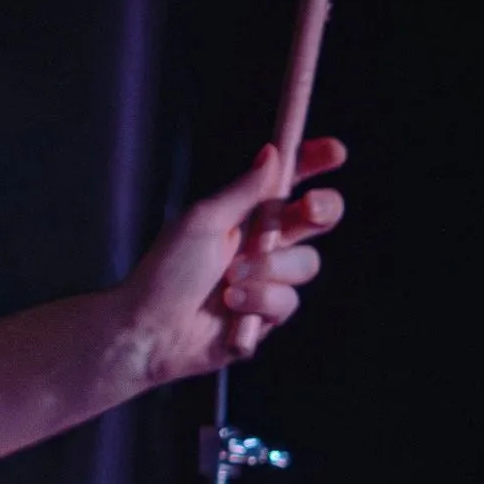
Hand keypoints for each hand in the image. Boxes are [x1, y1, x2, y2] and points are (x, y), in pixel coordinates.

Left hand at [120, 138, 346, 386]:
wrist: (148, 331)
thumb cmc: (165, 273)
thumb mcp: (202, 223)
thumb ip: (242, 191)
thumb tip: (272, 152)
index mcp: (244, 214)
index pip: (288, 182)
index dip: (314, 163)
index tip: (335, 152)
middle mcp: (262, 244)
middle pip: (318, 218)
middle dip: (323, 208)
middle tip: (308, 209)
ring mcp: (268, 280)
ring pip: (306, 263)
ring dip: (270, 268)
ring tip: (231, 279)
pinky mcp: (267, 315)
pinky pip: (288, 300)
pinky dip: (259, 300)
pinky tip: (230, 305)